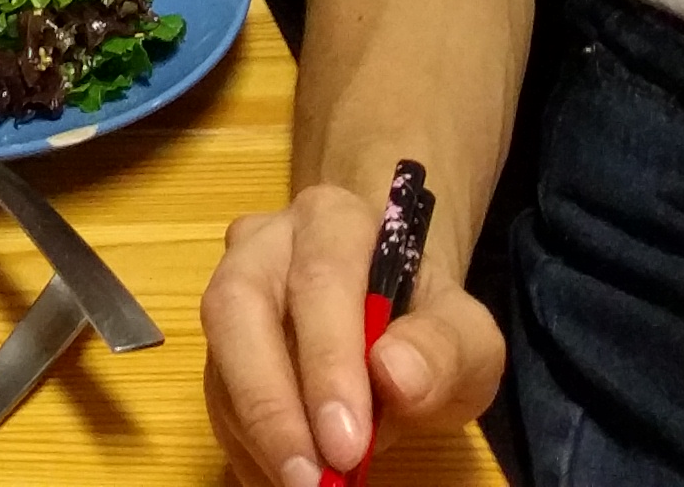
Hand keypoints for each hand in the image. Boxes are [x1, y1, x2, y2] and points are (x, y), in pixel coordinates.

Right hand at [202, 184, 506, 486]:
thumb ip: (444, 350)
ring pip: (219, 356)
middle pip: (239, 307)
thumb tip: (395, 374)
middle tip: (309, 479)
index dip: (327, 363)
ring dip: (257, 433)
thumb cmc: (429, 326)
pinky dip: (248, 448)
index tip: (347, 444)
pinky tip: (283, 478)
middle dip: (270, 403)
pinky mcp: (218, 346)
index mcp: (334, 223)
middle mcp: (266, 245)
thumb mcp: (468, 338)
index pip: (321, 280)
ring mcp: (232, 291)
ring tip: (304, 486)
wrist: (395, 321)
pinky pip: (216, 395)